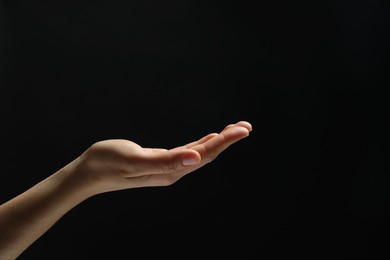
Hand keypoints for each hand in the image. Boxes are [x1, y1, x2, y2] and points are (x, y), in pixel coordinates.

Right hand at [65, 121, 251, 196]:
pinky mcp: (161, 162)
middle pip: (207, 154)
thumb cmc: (107, 163)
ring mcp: (168, 168)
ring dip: (218, 141)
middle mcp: (174, 172)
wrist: (89, 172)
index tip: (243, 129)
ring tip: (234, 130)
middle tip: (246, 126)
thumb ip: (167, 161)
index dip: (225, 141)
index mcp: (171, 171)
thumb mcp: (135, 159)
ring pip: (200, 153)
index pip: (205, 154)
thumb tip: (196, 158)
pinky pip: (188, 153)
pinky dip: (202, 144)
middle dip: (227, 140)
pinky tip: (209, 139)